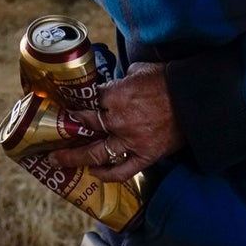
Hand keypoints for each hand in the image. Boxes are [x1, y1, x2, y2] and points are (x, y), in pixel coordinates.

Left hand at [45, 62, 184, 181]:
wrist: (196, 98)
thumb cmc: (168, 80)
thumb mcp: (138, 71)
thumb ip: (120, 82)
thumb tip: (109, 87)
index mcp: (117, 94)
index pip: (89, 100)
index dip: (78, 103)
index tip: (69, 106)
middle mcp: (119, 119)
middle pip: (86, 124)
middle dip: (67, 128)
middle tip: (50, 133)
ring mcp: (132, 140)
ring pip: (96, 152)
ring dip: (73, 157)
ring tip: (57, 160)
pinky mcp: (146, 155)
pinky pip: (122, 170)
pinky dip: (106, 174)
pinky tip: (93, 173)